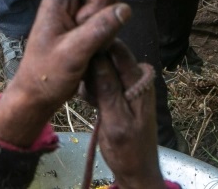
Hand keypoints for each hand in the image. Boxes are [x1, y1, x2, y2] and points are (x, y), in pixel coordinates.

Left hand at [0, 0, 128, 146]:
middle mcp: (66, 4)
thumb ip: (99, 29)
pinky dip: (105, 35)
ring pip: (104, 7)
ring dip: (106, 26)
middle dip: (104, 9)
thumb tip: (125, 8)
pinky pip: (103, 23)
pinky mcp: (81, 31)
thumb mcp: (74, 52)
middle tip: (90, 36)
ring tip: (91, 48)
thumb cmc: (47, 75)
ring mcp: (74, 17)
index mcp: (58, 0)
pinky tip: (95, 52)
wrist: (36, 97)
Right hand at [91, 42, 164, 188]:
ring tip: (84, 94)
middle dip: (92, 64)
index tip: (77, 50)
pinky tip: (87, 100)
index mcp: (140, 81)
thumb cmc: (128, 150)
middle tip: (78, 80)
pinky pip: (103, 81)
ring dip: (91, 77)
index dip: (98, 45)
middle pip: (110, 57)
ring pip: (104, 69)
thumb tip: (97, 56)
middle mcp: (136, 79)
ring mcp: (128, 87)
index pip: (119, 50)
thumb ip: (108, 89)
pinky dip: (93, 87)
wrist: (136, 172)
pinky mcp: (120, 95)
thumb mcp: (116, 121)